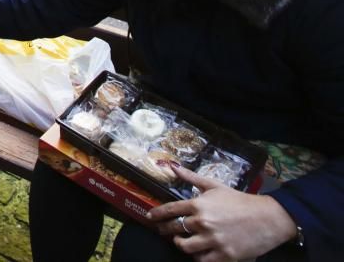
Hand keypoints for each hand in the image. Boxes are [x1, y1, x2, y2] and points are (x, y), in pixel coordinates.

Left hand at [147, 165, 296, 261]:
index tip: (150, 217)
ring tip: (182, 242)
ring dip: (181, 245)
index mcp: (198, 204)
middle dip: (165, 230)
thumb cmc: (241, 201)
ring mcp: (213, 240)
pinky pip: (202, 260)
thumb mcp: (215, 186)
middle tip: (164, 231)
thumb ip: (192, 177)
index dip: (157, 214)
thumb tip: (172, 166)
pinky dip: (198, 257)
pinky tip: (199, 252)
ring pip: (185, 247)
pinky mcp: (224, 255)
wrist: (269, 218)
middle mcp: (202, 222)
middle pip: (173, 229)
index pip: (170, 210)